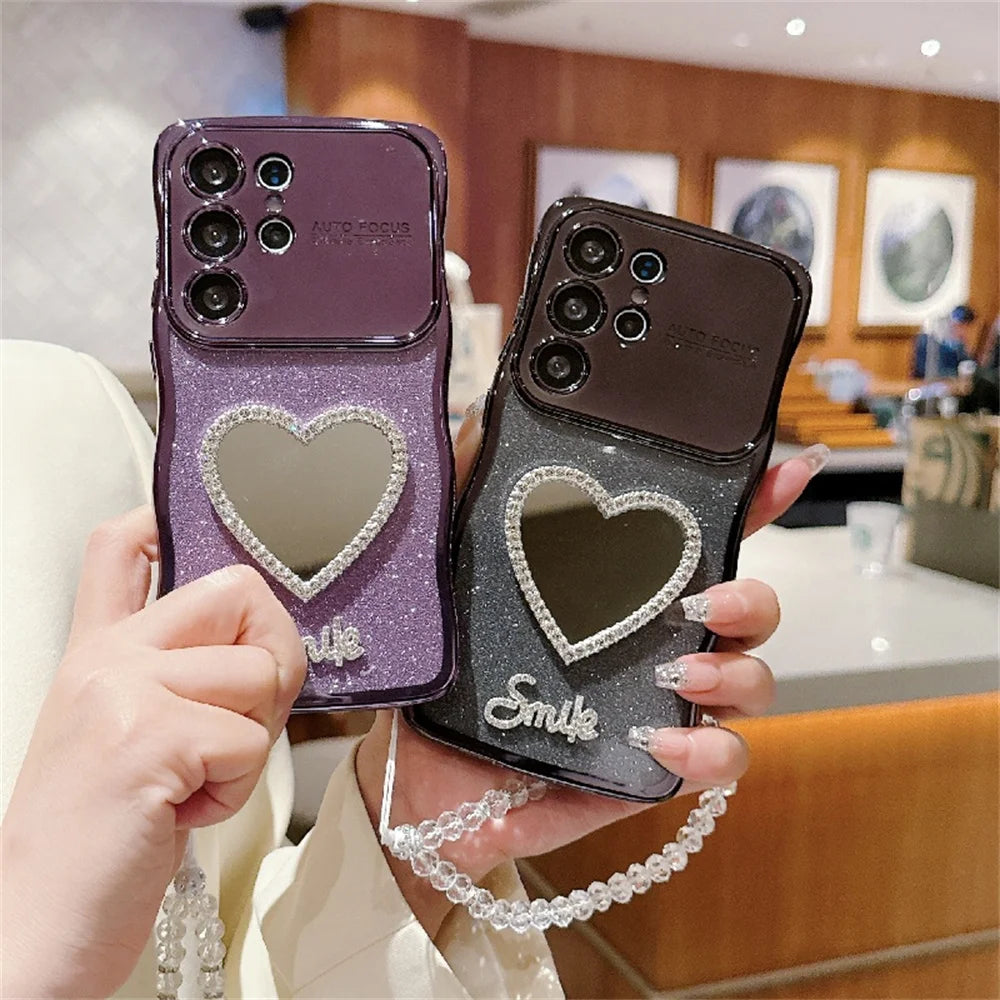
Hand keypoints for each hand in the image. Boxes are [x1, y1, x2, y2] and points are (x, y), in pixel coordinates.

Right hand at [1, 507, 305, 999]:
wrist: (39, 921)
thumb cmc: (97, 835)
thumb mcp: (123, 735)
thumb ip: (173, 678)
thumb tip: (255, 642)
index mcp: (101, 653)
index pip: (120, 549)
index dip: (162, 520)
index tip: (177, 522)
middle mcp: (108, 658)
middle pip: (240, 591)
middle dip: (274, 657)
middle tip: (238, 718)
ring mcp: (123, 692)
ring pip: (261, 674)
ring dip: (253, 740)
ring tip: (198, 778)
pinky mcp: (147, 738)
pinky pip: (249, 741)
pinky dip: (237, 787)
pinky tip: (186, 809)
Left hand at [356, 413, 829, 933]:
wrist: (419, 771)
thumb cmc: (447, 662)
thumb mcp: (450, 566)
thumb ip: (468, 488)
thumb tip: (484, 411)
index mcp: (618, 585)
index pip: (701, 534)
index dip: (756, 498)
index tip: (790, 465)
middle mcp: (653, 640)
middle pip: (749, 611)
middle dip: (752, 599)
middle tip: (708, 603)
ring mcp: (660, 704)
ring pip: (752, 682)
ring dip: (738, 674)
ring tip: (682, 678)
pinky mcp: (651, 770)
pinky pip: (716, 760)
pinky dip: (706, 750)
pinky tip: (660, 740)